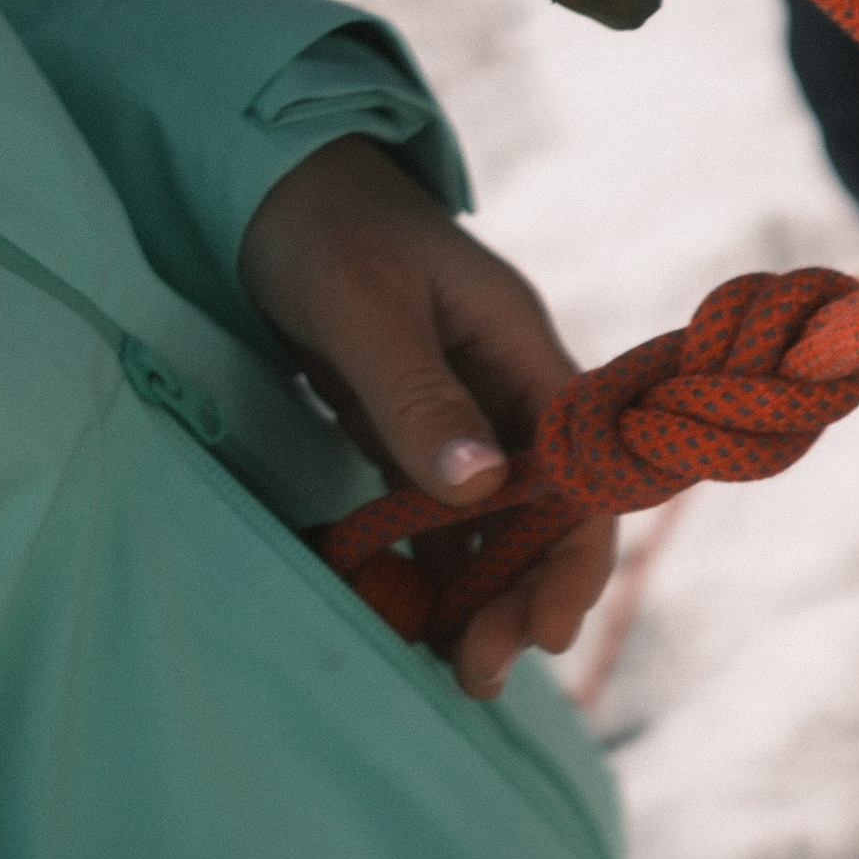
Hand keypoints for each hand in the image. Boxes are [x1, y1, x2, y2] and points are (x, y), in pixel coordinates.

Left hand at [240, 137, 613, 696]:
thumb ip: (420, 396)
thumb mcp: (365, 307)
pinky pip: (441, 516)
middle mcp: (511, 392)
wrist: (271, 185)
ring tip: (454, 669)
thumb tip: (481, 488)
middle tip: (478, 673)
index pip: (586, 473)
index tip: (542, 629)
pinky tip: (411, 616)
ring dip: (484, 596)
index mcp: (526, 354)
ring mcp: (466, 414)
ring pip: (498, 525)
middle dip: (526, 596)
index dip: (575, 555)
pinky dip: (434, 568)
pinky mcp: (417, 431)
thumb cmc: (324, 228)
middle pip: (549, 513)